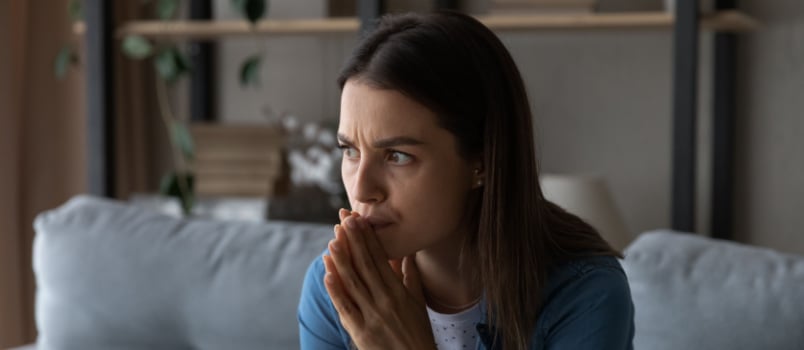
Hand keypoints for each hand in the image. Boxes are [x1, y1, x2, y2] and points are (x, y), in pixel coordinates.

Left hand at [322, 209, 434, 349]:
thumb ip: (411, 277)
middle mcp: (386, 300)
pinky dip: (336, 290)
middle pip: (366, 265)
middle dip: (354, 241)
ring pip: (354, 283)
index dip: (368, 239)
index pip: (381, 259)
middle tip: (344, 220)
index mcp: (399, 291)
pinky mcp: (361, 332)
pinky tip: (328, 274)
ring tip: (332, 240)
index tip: (359, 220)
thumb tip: (407, 254)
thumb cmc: (418, 334)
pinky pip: (346, 308)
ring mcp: (372, 316)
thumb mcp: (419, 303)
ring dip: (342, 260)